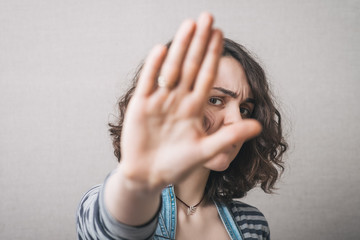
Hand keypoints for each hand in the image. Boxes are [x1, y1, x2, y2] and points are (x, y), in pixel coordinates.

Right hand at [119, 13, 260, 190]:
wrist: (148, 176)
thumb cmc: (176, 165)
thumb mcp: (206, 150)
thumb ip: (230, 136)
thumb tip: (259, 125)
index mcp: (194, 108)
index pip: (206, 75)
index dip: (213, 55)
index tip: (220, 34)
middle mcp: (178, 100)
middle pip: (191, 66)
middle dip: (199, 42)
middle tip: (207, 17)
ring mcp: (159, 100)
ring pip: (172, 68)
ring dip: (180, 47)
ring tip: (189, 25)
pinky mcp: (141, 105)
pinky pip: (149, 82)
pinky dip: (154, 67)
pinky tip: (161, 49)